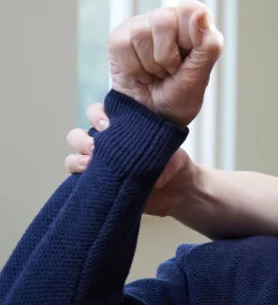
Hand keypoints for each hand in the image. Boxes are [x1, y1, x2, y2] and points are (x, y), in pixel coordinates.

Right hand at [65, 103, 194, 216]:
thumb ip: (166, 162)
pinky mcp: (99, 185)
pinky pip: (77, 181)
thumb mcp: (174, 158)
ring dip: (77, 160)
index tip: (107, 125)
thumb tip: (154, 178)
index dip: (97, 115)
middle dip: (82, 140)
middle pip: (77, 135)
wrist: (177, 191)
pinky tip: (88, 180)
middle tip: (96, 147)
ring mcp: (100, 166)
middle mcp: (106, 146)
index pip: (98, 114)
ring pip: (73, 158)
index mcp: (120, 130)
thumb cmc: (173, 164)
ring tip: (90, 165)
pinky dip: (78, 179)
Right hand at [108, 0, 222, 126]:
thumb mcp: (200, 76)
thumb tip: (200, 12)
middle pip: (164, 20)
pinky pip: (122, 44)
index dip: (189, 36)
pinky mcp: (119, 38)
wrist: (152, 119)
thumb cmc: (180, 97)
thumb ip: (208, 45)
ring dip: (150, 65)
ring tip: (156, 74)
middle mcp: (167, 19)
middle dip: (167, 57)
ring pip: (141, 33)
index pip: (190, 9)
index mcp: (193, 25)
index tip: (187, 58)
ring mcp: (141, 26)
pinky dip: (133, 69)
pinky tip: (140, 75)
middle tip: (171, 71)